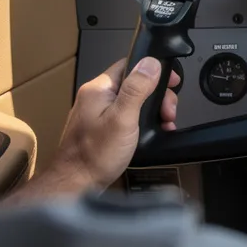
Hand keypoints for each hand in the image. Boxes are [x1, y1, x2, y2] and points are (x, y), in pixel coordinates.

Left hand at [44, 57, 180, 193]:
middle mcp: (95, 97)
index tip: (171, 82)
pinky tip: (149, 133)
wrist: (75, 184)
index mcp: (98, 89)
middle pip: (134, 84)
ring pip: (132, 101)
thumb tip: (150, 62)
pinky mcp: (100, 128)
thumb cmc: (95, 154)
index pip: (130, 65)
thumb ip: (136, 89)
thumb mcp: (123, 118)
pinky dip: (141, 122)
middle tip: (167, 112)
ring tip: (163, 124)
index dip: (154, 71)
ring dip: (151, 110)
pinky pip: (126, 115)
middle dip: (156, 96)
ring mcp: (96, 113)